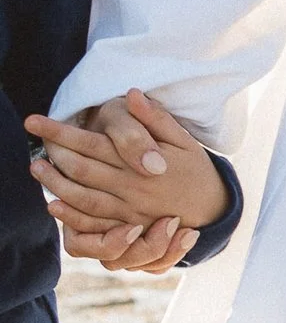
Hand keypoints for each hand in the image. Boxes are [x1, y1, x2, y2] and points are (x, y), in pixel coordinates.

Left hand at [27, 90, 223, 274]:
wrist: (215, 209)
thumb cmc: (195, 169)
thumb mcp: (184, 140)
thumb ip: (156, 119)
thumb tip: (132, 94)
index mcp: (141, 162)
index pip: (90, 143)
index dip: (59, 131)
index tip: (34, 121)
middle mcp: (133, 187)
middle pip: (80, 170)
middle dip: (52, 156)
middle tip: (33, 147)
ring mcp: (131, 211)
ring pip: (83, 198)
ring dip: (56, 185)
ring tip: (38, 170)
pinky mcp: (132, 228)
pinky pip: (97, 225)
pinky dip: (73, 217)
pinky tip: (56, 206)